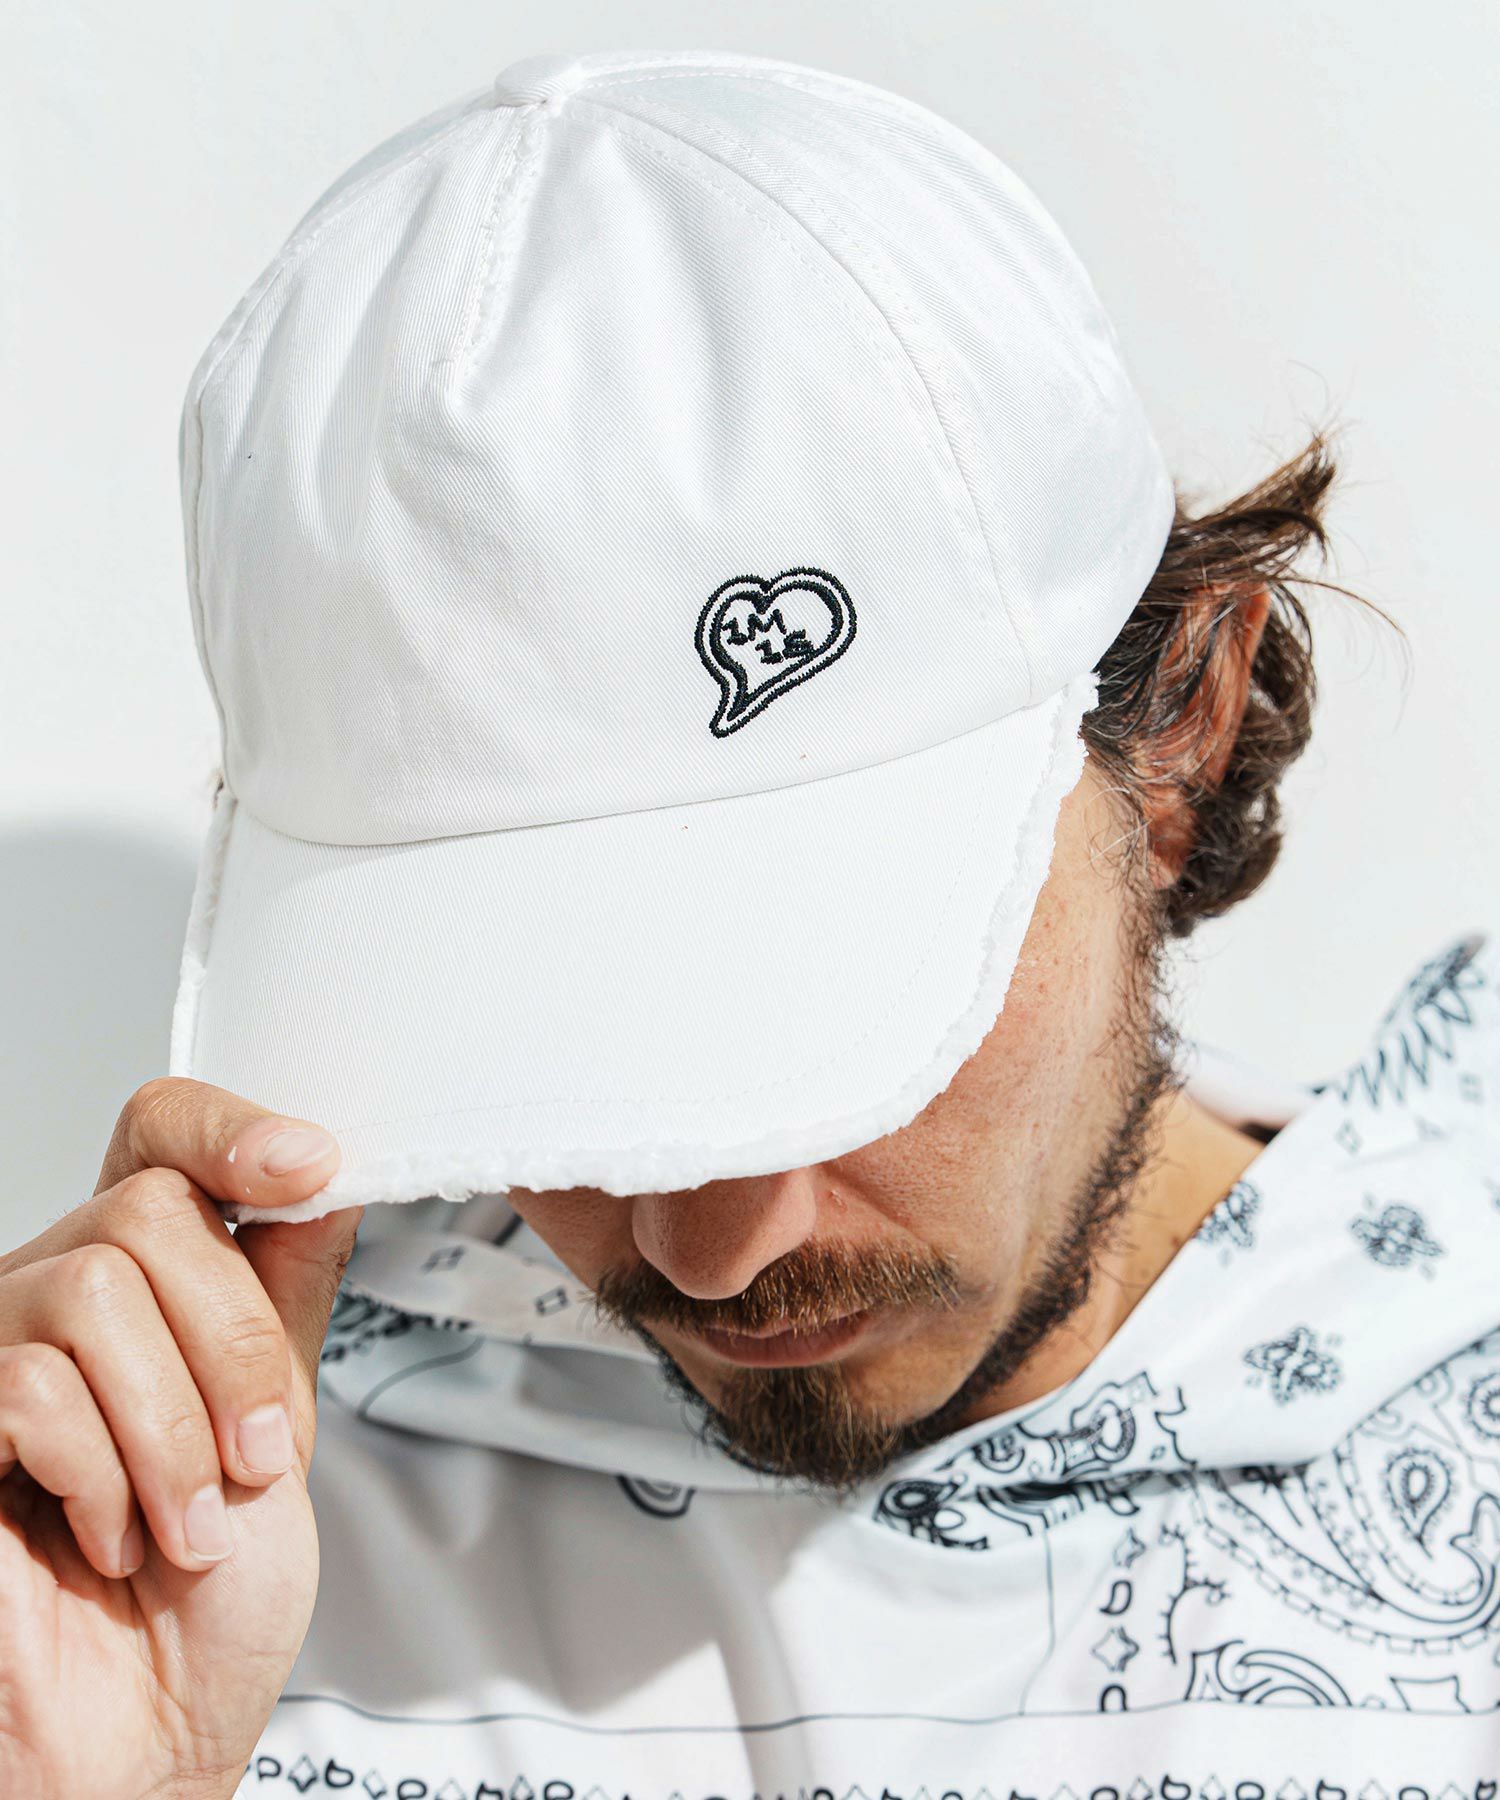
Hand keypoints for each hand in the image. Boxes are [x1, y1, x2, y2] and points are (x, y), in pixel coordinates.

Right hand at [0, 1078, 359, 1799]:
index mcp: (149, 1283)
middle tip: (255, 1458)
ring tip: (190, 1522)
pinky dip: (104, 1473)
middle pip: (145, 1208)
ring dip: (174, 1428)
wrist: (149, 1741)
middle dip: (229, 1342)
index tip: (307, 1163)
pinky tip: (113, 1536)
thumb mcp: (279, 1425)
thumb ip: (284, 1300)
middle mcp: (59, 1297)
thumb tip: (328, 1176)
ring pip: (92, 1288)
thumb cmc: (209, 1602)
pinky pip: (29, 1386)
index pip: (161, 1134)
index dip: (228, 1125)